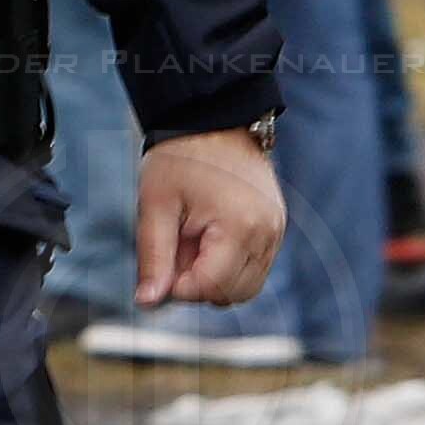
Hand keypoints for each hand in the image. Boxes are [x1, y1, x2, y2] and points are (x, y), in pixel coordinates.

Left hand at [134, 128, 285, 309]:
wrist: (214, 123)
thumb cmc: (180, 160)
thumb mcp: (156, 207)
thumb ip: (154, 257)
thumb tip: (147, 302)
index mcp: (239, 227)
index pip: (210, 287)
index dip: (178, 288)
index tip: (161, 265)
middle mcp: (267, 234)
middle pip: (230, 295)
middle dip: (196, 285)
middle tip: (174, 250)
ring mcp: (276, 233)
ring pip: (245, 288)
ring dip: (212, 279)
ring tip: (191, 242)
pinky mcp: (275, 231)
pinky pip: (253, 270)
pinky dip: (227, 267)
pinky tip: (206, 240)